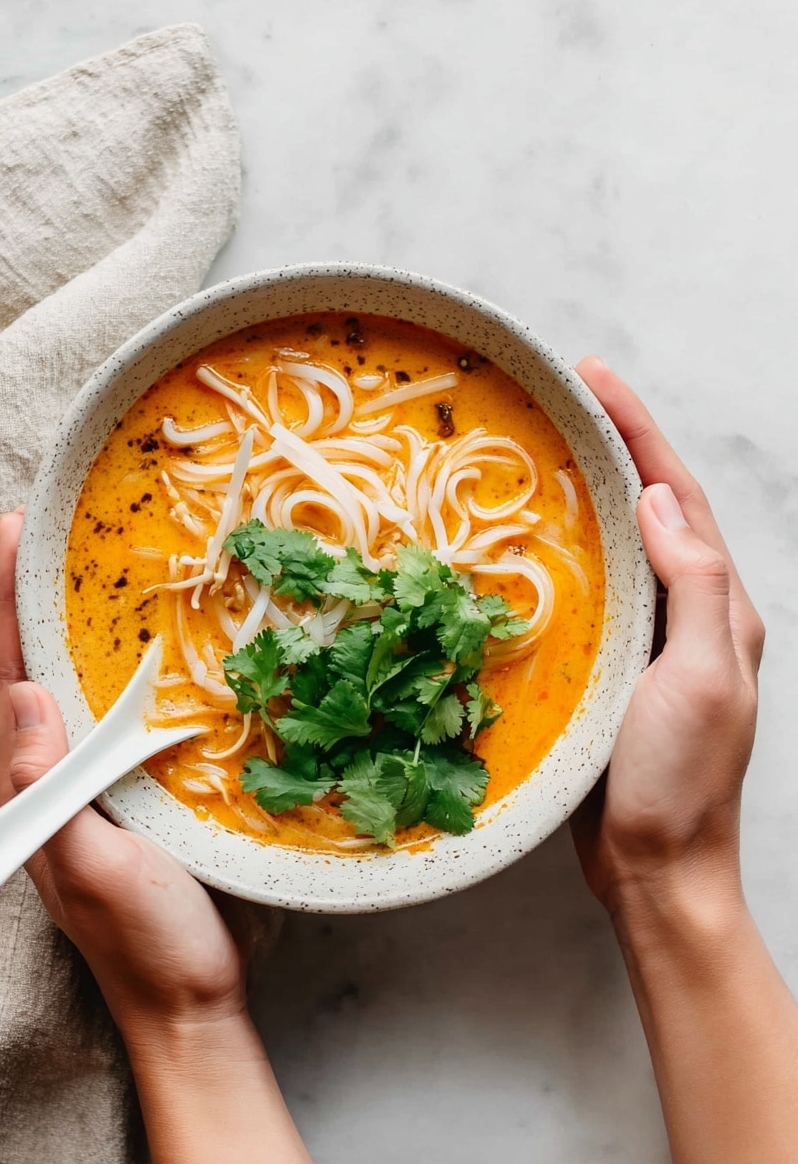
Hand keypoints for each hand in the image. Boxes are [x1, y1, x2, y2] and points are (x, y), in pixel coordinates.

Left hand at [0, 509, 248, 1028]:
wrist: (193, 1001)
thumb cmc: (145, 943)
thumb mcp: (91, 869)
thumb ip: (49, 792)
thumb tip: (24, 695)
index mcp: (29, 795)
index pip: (12, 681)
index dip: (10, 606)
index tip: (15, 534)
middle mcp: (53, 784)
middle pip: (37, 675)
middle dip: (38, 602)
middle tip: (54, 534)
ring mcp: (94, 791)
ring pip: (80, 693)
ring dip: (80, 631)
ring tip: (98, 572)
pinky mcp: (136, 798)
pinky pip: (122, 721)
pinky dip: (129, 675)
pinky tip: (154, 652)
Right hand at [570, 358, 764, 918]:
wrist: (656, 868)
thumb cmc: (681, 781)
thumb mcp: (701, 678)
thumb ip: (692, 586)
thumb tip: (656, 501)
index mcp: (718, 607)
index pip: (677, 497)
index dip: (639, 432)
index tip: (595, 378)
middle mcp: (686, 614)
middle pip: (650, 508)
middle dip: (615, 444)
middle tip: (565, 395)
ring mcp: (647, 641)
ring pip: (616, 547)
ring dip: (586, 492)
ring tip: (544, 448)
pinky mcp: (608, 668)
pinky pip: (587, 594)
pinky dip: (563, 555)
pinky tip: (528, 545)